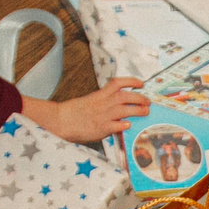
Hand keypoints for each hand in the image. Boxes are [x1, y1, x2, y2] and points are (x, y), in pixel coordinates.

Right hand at [27, 79, 149, 144]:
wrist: (60, 120)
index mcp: (100, 95)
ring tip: (145, 112)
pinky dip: (124, 124)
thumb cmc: (74, 112)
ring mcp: (103, 115)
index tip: (141, 83)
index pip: (118, 83)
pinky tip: (129, 125)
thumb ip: (104, 101)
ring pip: (125, 109)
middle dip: (140, 98)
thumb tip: (119, 105)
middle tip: (148, 101)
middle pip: (126, 96)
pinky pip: (116, 125)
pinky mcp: (101, 128)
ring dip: (138, 110)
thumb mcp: (90, 101)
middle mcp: (103, 103)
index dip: (131, 81)